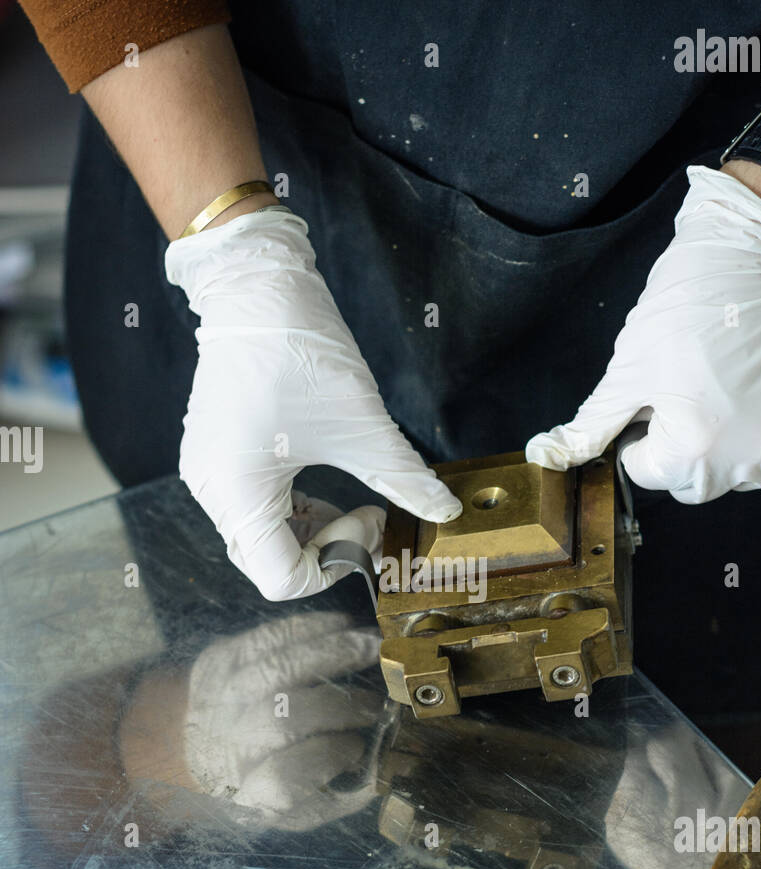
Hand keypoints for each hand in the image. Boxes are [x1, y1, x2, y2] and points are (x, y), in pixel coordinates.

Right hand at [165, 205, 460, 597]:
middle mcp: (212, 492)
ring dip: (310, 530)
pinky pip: (251, 505)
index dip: (336, 565)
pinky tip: (321, 480)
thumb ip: (404, 478)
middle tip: (368, 514)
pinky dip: (289, 508)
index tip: (370, 520)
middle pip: (269, 561)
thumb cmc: (302, 353)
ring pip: (260, 536)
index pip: (282, 579)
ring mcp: (207, 472)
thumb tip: (444, 511)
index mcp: (239, 495)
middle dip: (326, 549)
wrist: (257, 289)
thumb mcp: (364, 426)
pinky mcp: (214, 453)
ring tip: (350, 497)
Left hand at [180, 610, 385, 831]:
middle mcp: (226, 742)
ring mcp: (220, 695)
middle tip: (377, 703)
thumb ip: (336, 798)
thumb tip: (382, 772)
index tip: (357, 748)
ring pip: (279, 668)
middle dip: (339, 706)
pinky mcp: (221, 658)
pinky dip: (311, 627)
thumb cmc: (258, 781)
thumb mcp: (291, 810)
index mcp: (244, 791)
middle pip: (280, 719)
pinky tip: (345, 625)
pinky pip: (268, 636)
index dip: (327, 758)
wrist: (192, 743)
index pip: (283, 778)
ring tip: (375, 647)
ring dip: (334, 653)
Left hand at [526, 165, 760, 502]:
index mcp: (695, 448)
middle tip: (684, 395)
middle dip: (681, 448)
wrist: (757, 249)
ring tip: (724, 385)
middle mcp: (751, 456)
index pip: (649, 473)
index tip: (651, 403)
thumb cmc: (689, 302)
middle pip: (696, 482)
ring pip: (745, 470)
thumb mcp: (629, 366)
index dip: (640, 438)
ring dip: (728, 442)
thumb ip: (593, 423)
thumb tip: (548, 456)